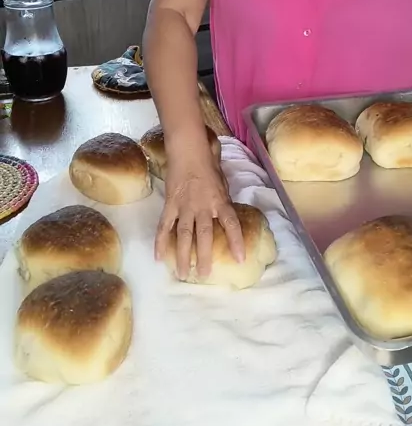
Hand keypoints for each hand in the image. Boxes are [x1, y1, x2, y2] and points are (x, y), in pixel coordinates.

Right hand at [154, 159, 244, 278]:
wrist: (188, 150)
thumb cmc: (209, 162)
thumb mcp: (223, 181)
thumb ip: (223, 200)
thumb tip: (224, 214)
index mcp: (220, 201)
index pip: (231, 224)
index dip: (236, 242)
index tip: (240, 259)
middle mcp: (203, 207)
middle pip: (204, 236)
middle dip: (204, 257)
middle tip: (204, 275)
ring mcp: (185, 207)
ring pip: (183, 235)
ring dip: (182, 255)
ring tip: (182, 274)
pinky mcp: (170, 205)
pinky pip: (164, 225)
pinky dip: (160, 241)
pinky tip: (158, 256)